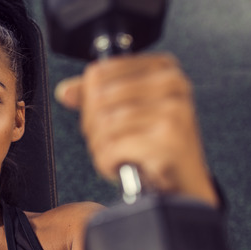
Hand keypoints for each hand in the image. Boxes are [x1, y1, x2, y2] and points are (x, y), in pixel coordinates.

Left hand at [55, 53, 216, 205]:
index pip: (99, 72)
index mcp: (162, 68)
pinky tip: (119, 166)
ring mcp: (174, 110)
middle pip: (99, 98)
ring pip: (105, 124)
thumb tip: (65, 92)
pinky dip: (107, 162)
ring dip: (99, 147)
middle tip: (103, 142)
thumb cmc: (156, 144)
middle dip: (92, 127)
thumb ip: (97, 95)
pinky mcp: (170, 138)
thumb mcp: (129, 110)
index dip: (86, 100)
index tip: (96, 118)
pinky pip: (114, 147)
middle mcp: (172, 83)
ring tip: (113, 155)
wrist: (185, 182)